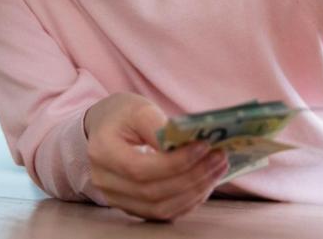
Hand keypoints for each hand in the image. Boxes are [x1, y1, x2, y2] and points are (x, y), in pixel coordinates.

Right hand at [84, 93, 227, 220]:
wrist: (104, 128)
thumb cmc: (123, 114)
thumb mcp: (139, 108)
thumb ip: (159, 127)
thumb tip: (187, 147)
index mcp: (102, 152)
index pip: (140, 169)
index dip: (175, 163)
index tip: (204, 147)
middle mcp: (104, 181)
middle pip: (152, 192)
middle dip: (192, 177)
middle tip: (219, 158)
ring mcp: (115, 198)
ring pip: (159, 208)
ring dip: (194, 192)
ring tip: (217, 170)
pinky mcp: (130, 206)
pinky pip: (161, 213)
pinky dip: (187, 201)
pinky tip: (204, 183)